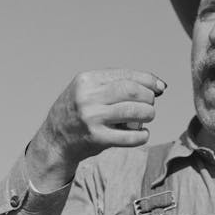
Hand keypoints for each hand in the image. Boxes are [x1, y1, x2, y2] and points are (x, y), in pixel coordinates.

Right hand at [26, 69, 165, 190]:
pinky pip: (129, 136)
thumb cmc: (78, 112)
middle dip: (149, 97)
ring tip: (148, 117)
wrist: (55, 140)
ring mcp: (92, 118)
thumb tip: (157, 85)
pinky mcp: (97, 138)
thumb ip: (115, 85)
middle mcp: (88, 97)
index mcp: (86, 80)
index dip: (148, 80)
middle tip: (150, 104)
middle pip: (132, 91)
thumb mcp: (88, 90)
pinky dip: (142, 135)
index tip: (159, 87)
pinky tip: (143, 134)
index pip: (125, 75)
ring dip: (148, 114)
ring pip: (133, 111)